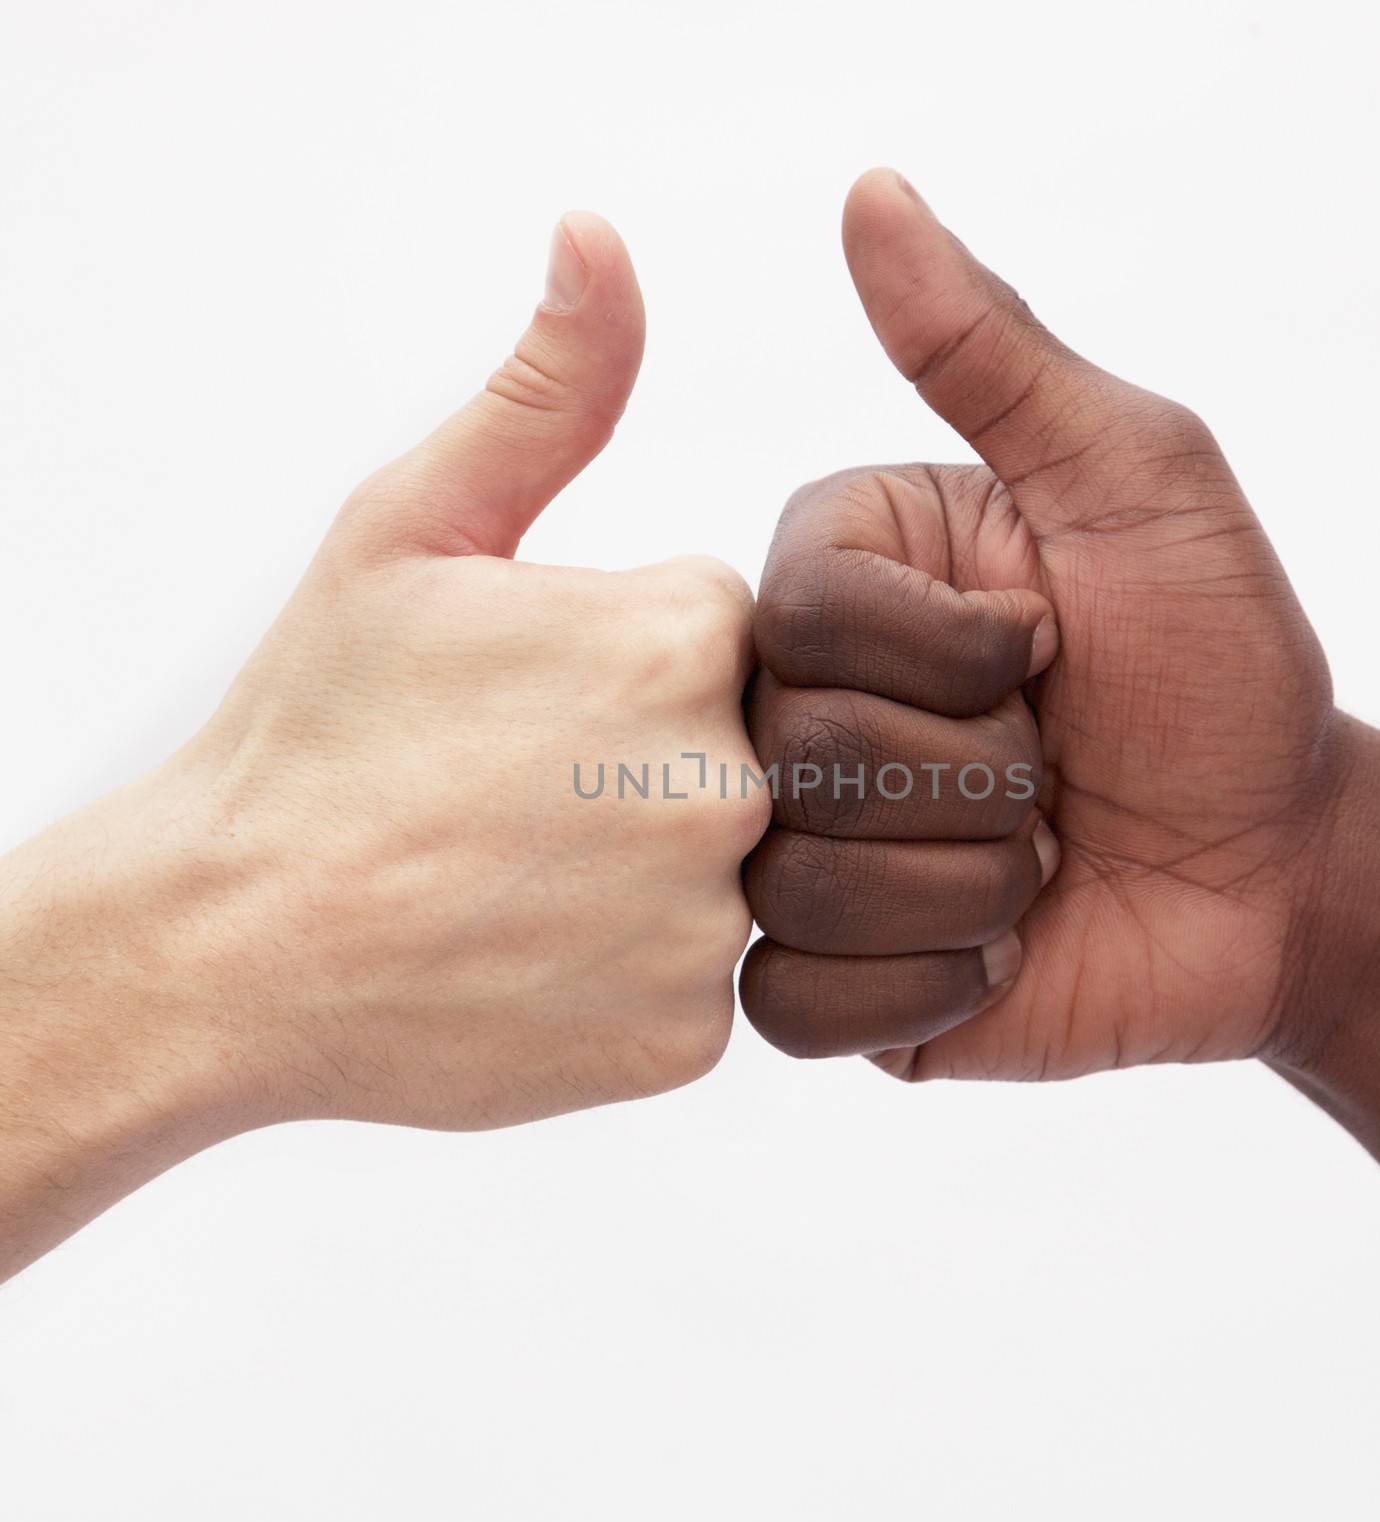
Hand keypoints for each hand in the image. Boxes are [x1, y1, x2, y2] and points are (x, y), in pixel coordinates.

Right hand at [1, 212, 764, 1270]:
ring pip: (741, 869)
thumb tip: (601, 239)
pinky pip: (706, 980)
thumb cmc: (317, 729)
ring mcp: (714, 919)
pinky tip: (537, 949)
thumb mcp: (413, 528)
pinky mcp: (691, 1035)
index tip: (542, 706)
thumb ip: (546, 391)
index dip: (635, 662)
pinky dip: (635, 967)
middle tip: (532, 795)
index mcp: (682, 633)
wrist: (230, 944)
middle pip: (760, 747)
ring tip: (528, 871)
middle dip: (657, 762)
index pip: (741, 632)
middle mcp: (731, 775)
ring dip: (652, 868)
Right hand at [739, 171, 1345, 1079]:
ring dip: (973, 885)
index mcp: (840, 585)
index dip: (955, 649)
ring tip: (1041, 864)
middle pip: (798, 753)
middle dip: (983, 775)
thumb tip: (872, 195)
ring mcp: (799, 850)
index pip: (802, 610)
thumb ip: (996, 353)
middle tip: (1057, 770)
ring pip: (796, 885)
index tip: (1054, 646)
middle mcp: (793, 712)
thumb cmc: (1220, 663)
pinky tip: (997, 952)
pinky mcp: (824, 984)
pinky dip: (926, 986)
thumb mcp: (1135, 478)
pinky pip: (796, 1006)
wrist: (1278, 868)